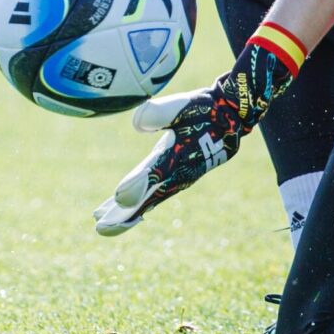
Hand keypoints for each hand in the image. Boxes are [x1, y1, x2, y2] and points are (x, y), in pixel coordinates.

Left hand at [94, 24, 301, 235]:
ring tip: (102, 221)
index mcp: (177, 156)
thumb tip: (136, 124)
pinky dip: (139, 205)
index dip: (136, 186)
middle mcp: (178, 173)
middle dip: (124, 214)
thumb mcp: (182, 104)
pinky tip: (125, 211)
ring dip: (127, 213)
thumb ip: (157, 112)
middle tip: (100, 228)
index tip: (117, 199)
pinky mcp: (179, 177)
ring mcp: (180, 178)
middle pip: (148, 198)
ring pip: (150, 201)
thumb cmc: (205, 108)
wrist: (232, 117)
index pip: (154, 174)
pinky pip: (156, 197)